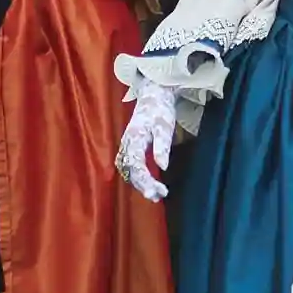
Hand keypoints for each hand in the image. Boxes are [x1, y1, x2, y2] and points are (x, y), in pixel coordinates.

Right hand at [117, 84, 176, 201]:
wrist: (153, 96)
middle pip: (130, 171)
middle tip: (158, 196)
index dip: (146, 180)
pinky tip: (150, 184)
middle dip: (143, 186)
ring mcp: (127, 146)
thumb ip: (162, 146)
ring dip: (141, 184)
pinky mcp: (132, 148)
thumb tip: (163, 166)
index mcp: (134, 138)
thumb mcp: (164, 125)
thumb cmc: (160, 110)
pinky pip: (132, 167)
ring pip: (129, 171)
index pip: (136, 165)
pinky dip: (140, 177)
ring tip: (157, 194)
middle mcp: (127, 144)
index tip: (159, 190)